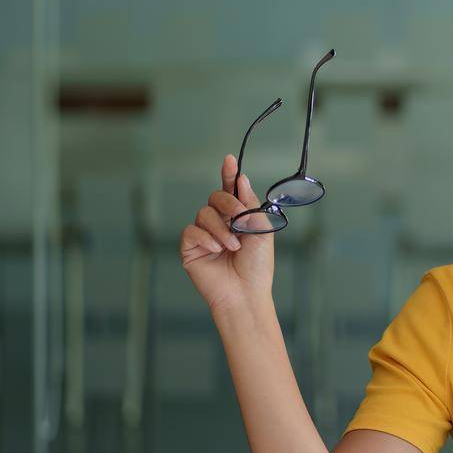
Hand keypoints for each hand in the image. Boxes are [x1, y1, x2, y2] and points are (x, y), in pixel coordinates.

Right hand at [179, 154, 275, 313]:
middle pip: (215, 197)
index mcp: (239, 217)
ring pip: (204, 213)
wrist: (245, 292)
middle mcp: (220, 223)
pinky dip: (206, 238)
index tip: (229, 159)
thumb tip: (241, 179)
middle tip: (240, 220)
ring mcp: (203, 235)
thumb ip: (251, 205)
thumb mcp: (262, 231)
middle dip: (229, 204)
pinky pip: (191, 231)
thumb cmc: (257, 266)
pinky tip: (217, 250)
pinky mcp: (190, 248)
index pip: (231, 190)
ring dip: (221, 229)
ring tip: (233, 247)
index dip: (228, 174)